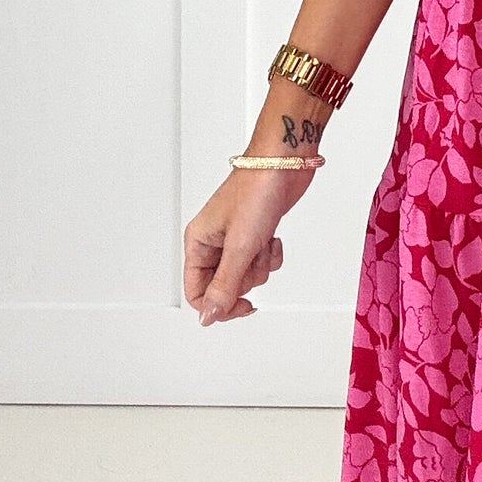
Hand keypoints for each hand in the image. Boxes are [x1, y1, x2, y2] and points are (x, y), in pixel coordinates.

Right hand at [183, 164, 310, 324]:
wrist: (285, 164)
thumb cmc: (256, 190)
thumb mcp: (238, 246)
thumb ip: (224, 285)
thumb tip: (207, 317)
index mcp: (198, 243)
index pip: (197, 292)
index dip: (219, 305)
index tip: (242, 305)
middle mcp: (213, 242)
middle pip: (224, 286)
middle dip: (244, 277)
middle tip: (251, 257)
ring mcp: (236, 238)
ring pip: (246, 275)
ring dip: (259, 264)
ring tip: (261, 241)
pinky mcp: (256, 234)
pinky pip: (262, 262)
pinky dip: (271, 254)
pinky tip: (272, 237)